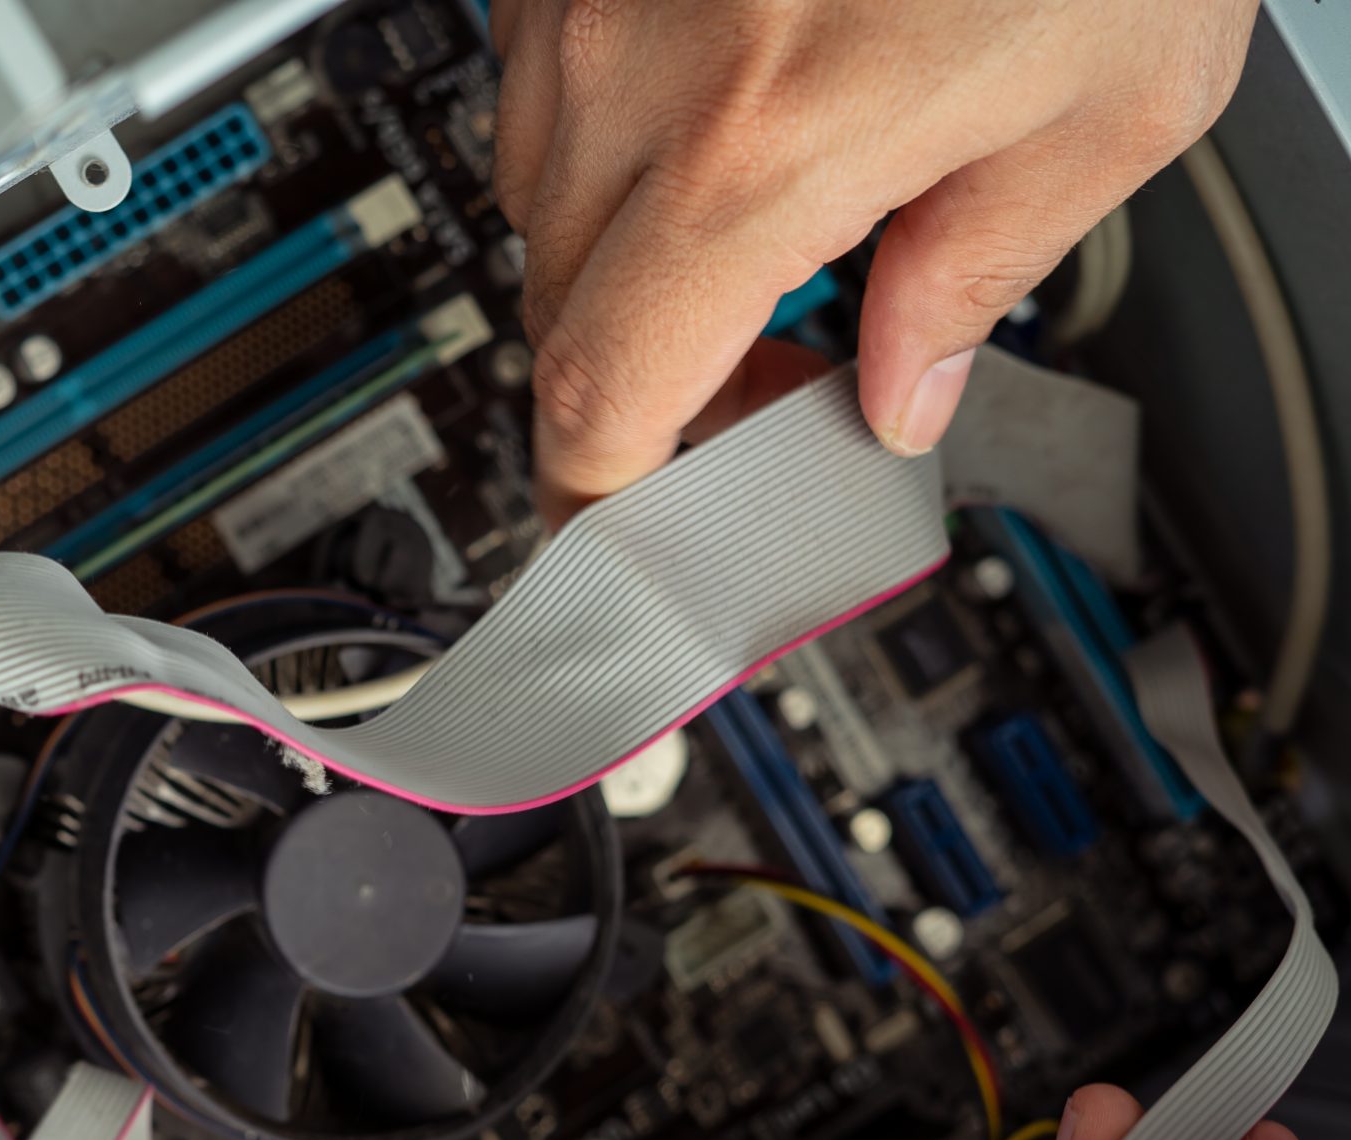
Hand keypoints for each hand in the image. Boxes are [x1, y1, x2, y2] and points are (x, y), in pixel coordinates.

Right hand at [488, 0, 1256, 520]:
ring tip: (771, 232)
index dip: (602, 507)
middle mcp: (637, 73)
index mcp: (760, 146)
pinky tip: (734, 114)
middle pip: (563, 324)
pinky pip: (552, 96)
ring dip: (637, 263)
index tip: (625, 548)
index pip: (602, 404)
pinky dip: (623, 147)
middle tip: (778, 384)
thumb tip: (903, 386)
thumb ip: (983, 277)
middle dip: (657, 390)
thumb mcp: (1115, 96)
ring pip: (543, 212)